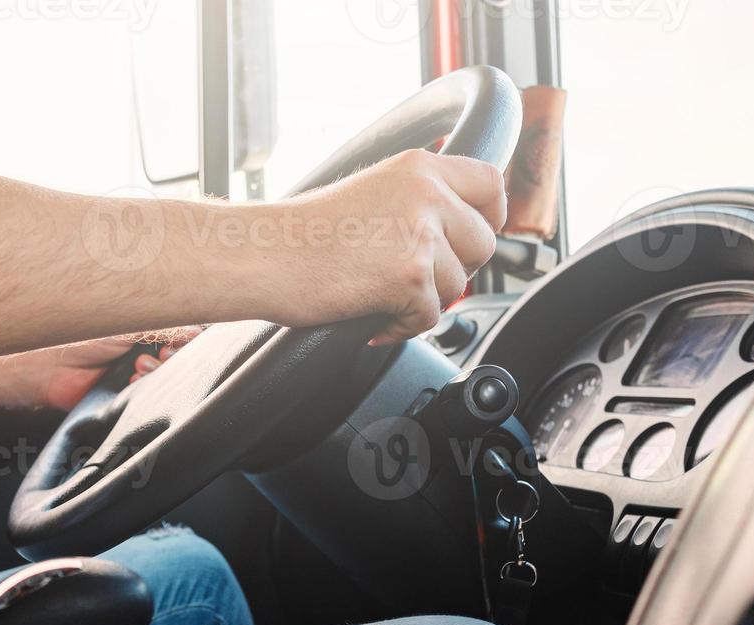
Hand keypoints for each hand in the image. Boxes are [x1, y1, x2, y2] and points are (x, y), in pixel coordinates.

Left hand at [27, 328, 199, 411]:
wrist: (50, 366)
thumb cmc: (84, 336)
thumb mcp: (129, 325)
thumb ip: (165, 327)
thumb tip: (196, 331)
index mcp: (147, 329)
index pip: (183, 335)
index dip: (187, 341)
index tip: (181, 341)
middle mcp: (145, 351)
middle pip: (180, 359)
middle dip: (174, 359)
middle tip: (160, 357)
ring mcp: (138, 376)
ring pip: (168, 380)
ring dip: (158, 375)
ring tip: (139, 368)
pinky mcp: (129, 399)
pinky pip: (151, 399)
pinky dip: (147, 392)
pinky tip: (132, 384)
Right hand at [269, 150, 505, 345]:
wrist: (263, 254)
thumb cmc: (301, 233)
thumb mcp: (371, 191)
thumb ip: (417, 200)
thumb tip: (456, 230)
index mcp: (419, 166)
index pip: (490, 183)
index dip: (490, 217)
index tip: (472, 239)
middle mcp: (426, 193)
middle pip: (483, 243)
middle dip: (457, 270)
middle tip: (417, 280)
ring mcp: (421, 233)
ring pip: (458, 286)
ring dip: (424, 302)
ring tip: (382, 299)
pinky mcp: (409, 276)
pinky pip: (430, 317)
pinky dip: (401, 327)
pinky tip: (372, 318)